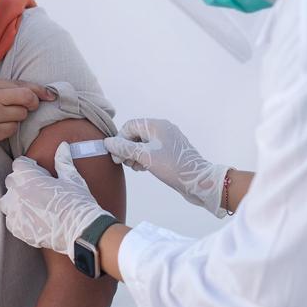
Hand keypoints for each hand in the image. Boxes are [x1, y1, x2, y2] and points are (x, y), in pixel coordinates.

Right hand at [0, 79, 54, 161]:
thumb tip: (27, 92)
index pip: (20, 83)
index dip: (39, 89)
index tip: (50, 95)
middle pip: (26, 97)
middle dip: (34, 103)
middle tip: (32, 109)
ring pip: (21, 115)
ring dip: (16, 120)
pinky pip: (11, 130)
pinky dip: (7, 131)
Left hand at [0, 142, 110, 259]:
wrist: (80, 229)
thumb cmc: (77, 201)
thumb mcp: (71, 177)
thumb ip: (63, 160)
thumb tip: (62, 145)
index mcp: (29, 176)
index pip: (18, 164)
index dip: (28, 166)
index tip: (37, 171)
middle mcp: (18, 192)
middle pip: (11, 181)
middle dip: (21, 182)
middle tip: (36, 188)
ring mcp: (16, 211)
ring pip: (6, 201)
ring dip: (14, 200)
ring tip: (29, 204)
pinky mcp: (18, 228)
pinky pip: (11, 220)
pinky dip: (18, 219)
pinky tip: (31, 219)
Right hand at [104, 118, 229, 215]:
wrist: (198, 181)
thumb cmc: (173, 167)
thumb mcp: (145, 156)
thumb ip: (125, 148)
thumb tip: (108, 142)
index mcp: (157, 125)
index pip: (130, 126)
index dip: (120, 140)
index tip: (118, 156)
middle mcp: (163, 129)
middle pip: (136, 134)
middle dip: (127, 148)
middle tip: (125, 163)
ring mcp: (168, 140)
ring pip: (143, 143)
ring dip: (134, 154)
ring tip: (134, 167)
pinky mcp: (171, 151)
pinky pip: (152, 150)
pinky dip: (144, 157)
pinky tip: (143, 168)